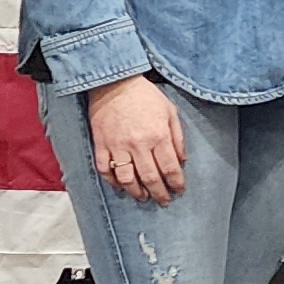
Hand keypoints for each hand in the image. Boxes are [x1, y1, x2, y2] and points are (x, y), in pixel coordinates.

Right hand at [85, 73, 185, 204]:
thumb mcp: (170, 111)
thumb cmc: (145, 96)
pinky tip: (120, 187)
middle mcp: (138, 144)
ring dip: (136, 192)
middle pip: (150, 178)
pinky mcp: (101, 144)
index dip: (176, 183)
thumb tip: (182, 160)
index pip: (170, 168)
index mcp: (158, 135)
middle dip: (159, 193)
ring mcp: (117, 145)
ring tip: (143, 197)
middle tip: (163, 201)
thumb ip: (178, 137)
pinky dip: (112, 182)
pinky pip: (105, 170)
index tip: (179, 190)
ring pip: (127, 179)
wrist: (114, 82)